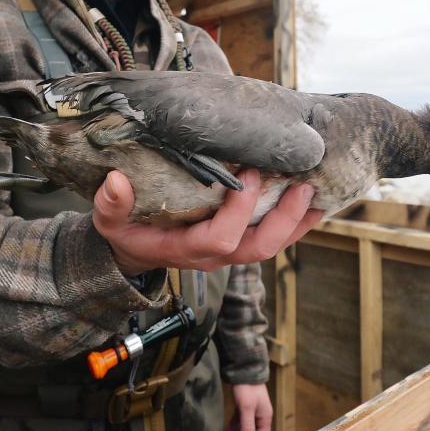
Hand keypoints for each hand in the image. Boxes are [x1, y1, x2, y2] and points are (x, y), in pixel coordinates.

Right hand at [92, 169, 322, 274]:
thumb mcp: (110, 221)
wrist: (135, 251)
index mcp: (185, 248)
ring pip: (271, 246)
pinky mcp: (238, 243)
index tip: (248, 174)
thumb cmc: (126, 232)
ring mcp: (229, 252)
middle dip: (283, 219)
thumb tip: (116, 182)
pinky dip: (294, 222)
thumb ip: (111, 206)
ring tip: (319, 194)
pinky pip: (271, 238)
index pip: (220, 238)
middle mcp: (213, 255)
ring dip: (297, 222)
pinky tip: (313, 202)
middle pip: (258, 248)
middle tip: (301, 186)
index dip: (239, 211)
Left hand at [224, 383, 271, 430]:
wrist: (244, 369)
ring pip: (246, 428)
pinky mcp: (245, 407)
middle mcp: (260, 417)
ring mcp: (252, 412)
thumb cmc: (247, 388)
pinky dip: (234, 427)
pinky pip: (240, 421)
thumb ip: (248, 427)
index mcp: (265, 418)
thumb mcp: (247, 409)